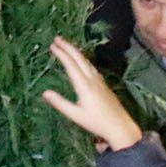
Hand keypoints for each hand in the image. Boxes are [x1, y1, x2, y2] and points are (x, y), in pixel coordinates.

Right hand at [40, 35, 142, 151]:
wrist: (121, 127)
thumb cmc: (96, 123)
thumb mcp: (75, 115)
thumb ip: (60, 103)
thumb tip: (45, 93)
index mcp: (84, 85)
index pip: (71, 65)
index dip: (61, 54)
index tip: (52, 45)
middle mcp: (92, 80)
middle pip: (79, 58)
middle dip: (68, 47)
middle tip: (57, 39)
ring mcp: (100, 81)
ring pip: (87, 61)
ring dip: (76, 52)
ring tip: (67, 46)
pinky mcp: (104, 85)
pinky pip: (91, 67)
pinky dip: (83, 59)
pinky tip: (82, 62)